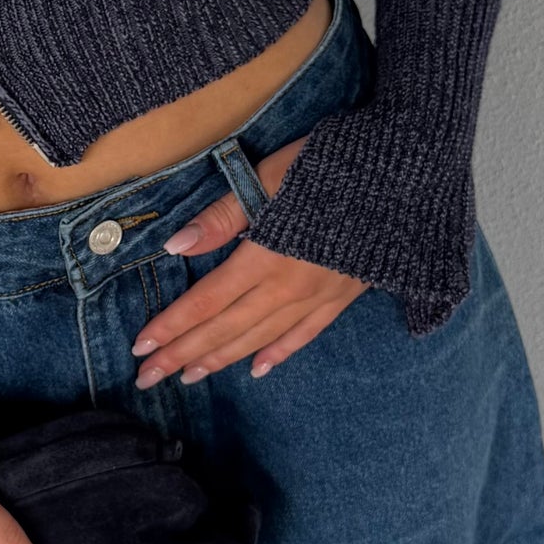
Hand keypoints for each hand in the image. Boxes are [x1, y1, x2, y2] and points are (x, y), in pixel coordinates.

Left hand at [131, 137, 365, 388]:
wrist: (403, 174)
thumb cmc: (330, 164)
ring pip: (260, 338)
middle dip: (183, 355)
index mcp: (266, 257)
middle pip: (226, 329)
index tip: (141, 348)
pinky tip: (257, 369)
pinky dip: (278, 353)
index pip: (206, 302)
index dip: (172, 326)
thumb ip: (224, 216)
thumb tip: (176, 246)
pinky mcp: (343, 295)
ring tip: (189, 376)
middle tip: (148, 379)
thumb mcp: (270, 176)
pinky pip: (305, 334)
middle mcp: (289, 287)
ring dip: (221, 359)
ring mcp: (318, 296)